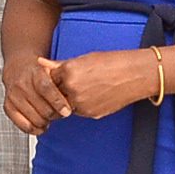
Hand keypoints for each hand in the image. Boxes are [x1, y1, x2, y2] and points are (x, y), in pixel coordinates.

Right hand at [4, 57, 70, 133]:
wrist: (18, 69)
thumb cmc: (39, 72)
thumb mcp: (52, 69)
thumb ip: (64, 78)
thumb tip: (78, 87)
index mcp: (35, 73)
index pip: (46, 88)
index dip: (58, 102)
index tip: (67, 111)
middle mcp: (22, 84)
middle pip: (42, 108)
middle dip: (55, 115)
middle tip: (62, 114)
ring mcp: (13, 96)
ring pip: (35, 119)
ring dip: (47, 122)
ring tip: (51, 117)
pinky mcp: (8, 107)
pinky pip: (24, 125)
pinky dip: (36, 129)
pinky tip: (42, 125)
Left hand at [36, 49, 160, 121]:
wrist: (134, 75)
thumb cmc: (111, 63)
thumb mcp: (83, 59)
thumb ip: (59, 65)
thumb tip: (39, 62)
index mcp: (69, 72)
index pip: (49, 79)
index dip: (56, 78)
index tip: (63, 76)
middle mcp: (72, 89)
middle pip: (55, 94)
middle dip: (61, 91)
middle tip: (75, 84)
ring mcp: (81, 104)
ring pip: (66, 105)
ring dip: (71, 99)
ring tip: (88, 88)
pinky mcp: (91, 114)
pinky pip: (79, 111)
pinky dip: (83, 105)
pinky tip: (95, 95)